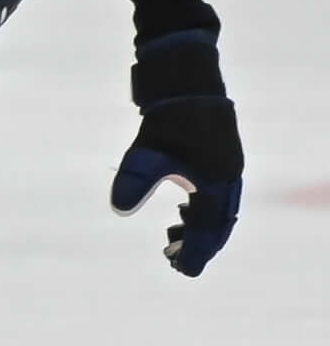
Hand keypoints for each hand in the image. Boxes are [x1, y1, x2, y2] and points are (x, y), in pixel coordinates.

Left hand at [109, 0, 242, 275]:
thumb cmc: (169, 114)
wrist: (185, 74)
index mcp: (219, 181)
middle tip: (176, 263)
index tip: (183, 271)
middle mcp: (227, 175)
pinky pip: (209, 192)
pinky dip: (195, 208)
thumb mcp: (148, 150)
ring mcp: (222, 163)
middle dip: (199, 244)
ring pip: (214, 207)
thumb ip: (135, 180)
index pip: (211, 228)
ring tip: (171, 241)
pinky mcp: (211, 153)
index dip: (197, 251)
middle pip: (218, 222)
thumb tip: (117, 209)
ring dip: (196, 227)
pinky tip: (178, 215)